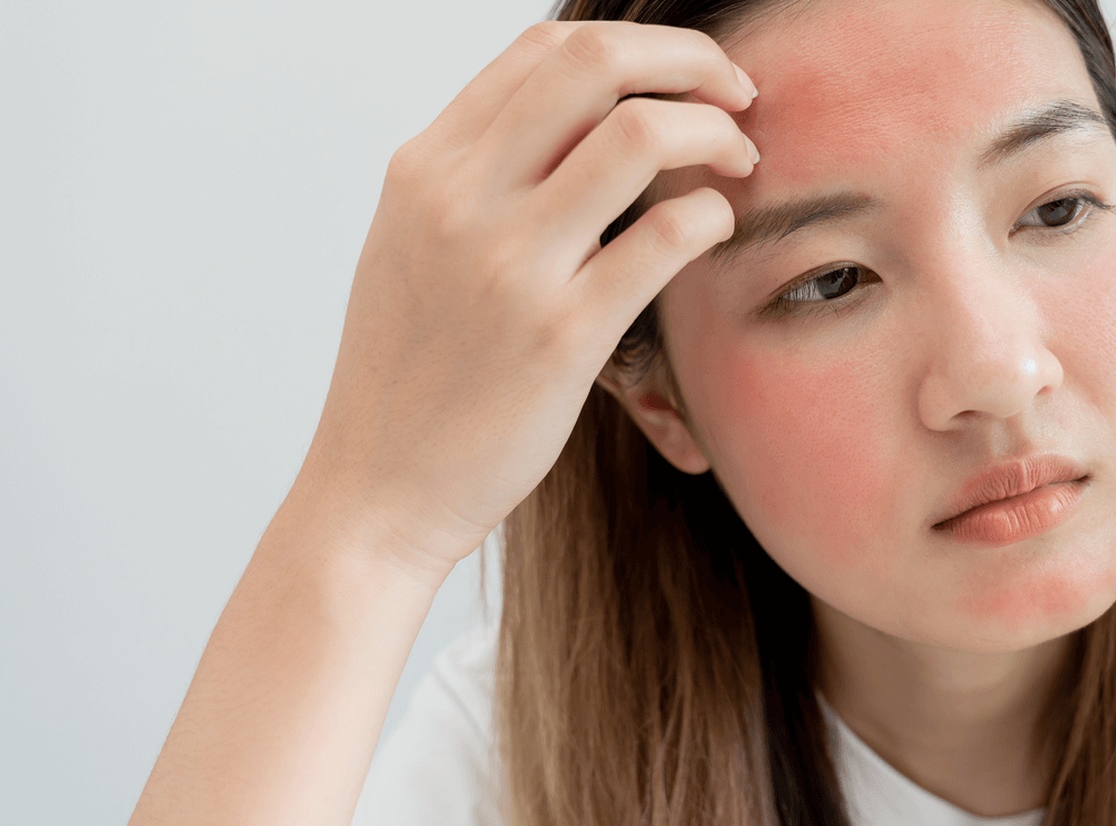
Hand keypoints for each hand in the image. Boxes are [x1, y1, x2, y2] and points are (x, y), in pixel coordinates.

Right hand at [292, 20, 758, 576]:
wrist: (377, 490)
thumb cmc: (410, 374)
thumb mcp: (411, 246)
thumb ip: (476, 176)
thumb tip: (569, 117)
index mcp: (425, 169)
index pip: (542, 48)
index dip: (636, 45)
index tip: (684, 77)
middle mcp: (459, 200)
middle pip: (595, 62)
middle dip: (689, 60)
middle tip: (736, 95)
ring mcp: (510, 266)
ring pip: (640, 134)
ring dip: (714, 132)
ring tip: (738, 164)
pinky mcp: (562, 337)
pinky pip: (666, 237)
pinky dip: (711, 215)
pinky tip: (715, 230)